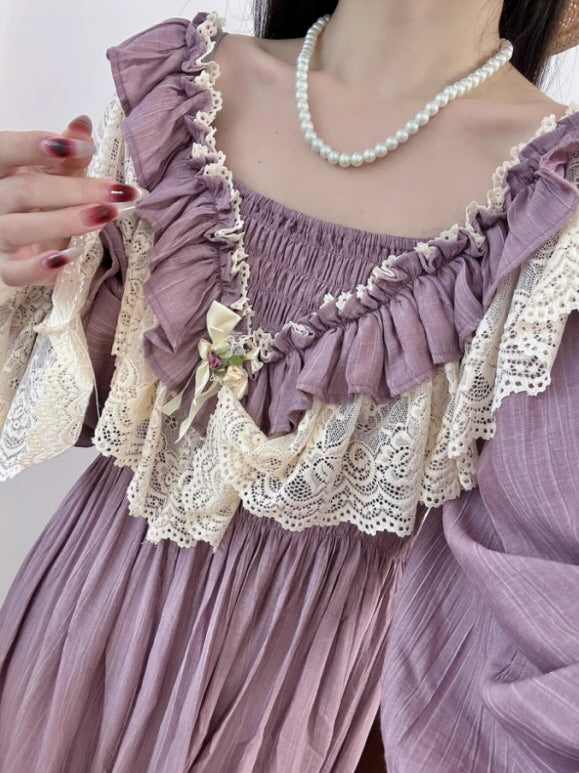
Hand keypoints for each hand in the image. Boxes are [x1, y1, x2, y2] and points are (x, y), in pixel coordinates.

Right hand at [0, 115, 141, 287]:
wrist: (14, 242)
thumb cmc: (34, 200)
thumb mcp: (49, 172)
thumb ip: (65, 152)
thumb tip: (82, 125)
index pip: (6, 149)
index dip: (38, 146)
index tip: (83, 148)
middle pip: (26, 190)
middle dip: (75, 190)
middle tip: (116, 192)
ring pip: (19, 228)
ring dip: (65, 222)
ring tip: (105, 216)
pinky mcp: (1, 268)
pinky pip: (14, 272)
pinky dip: (40, 267)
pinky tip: (70, 256)